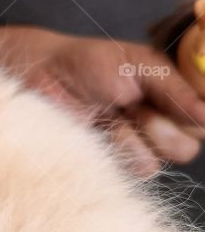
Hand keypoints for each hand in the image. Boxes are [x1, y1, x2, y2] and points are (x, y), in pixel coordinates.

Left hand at [0, 25, 204, 176]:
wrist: (43, 80)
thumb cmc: (88, 63)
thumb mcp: (138, 64)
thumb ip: (174, 88)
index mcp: (174, 89)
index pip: (204, 115)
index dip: (197, 115)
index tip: (176, 108)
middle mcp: (164, 118)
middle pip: (193, 141)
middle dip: (167, 124)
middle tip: (137, 106)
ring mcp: (143, 141)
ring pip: (169, 156)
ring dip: (141, 135)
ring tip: (115, 115)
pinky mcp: (121, 160)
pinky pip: (142, 167)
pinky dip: (122, 148)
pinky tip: (103, 131)